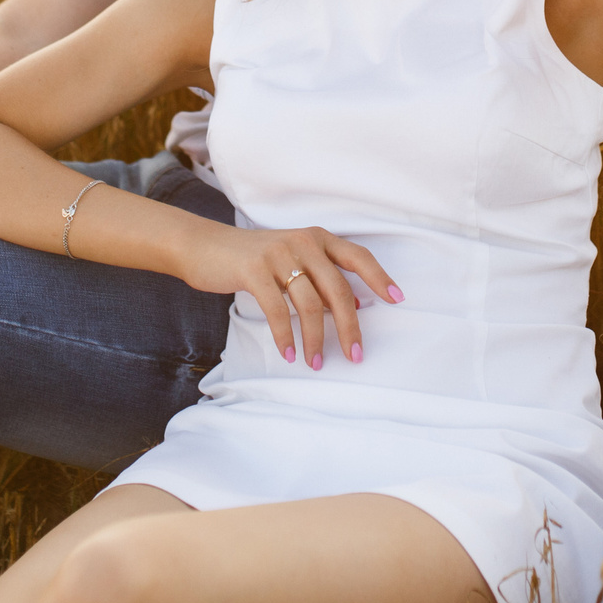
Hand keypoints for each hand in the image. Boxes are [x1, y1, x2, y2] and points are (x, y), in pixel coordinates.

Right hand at [178, 222, 399, 369]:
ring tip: (316, 363)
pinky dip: (285, 336)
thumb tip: (350, 309)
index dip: (379, 278)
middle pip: (339, 288)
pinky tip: (289, 354)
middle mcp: (303, 242)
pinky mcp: (254, 269)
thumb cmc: (253, 260)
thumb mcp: (291, 263)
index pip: (358, 256)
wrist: (205, 246)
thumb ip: (318, 280)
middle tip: (356, 355)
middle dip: (350, 327)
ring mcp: (278, 254)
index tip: (398, 300)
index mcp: (317, 238)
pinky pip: (277, 310)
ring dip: (315, 339)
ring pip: (310, 303)